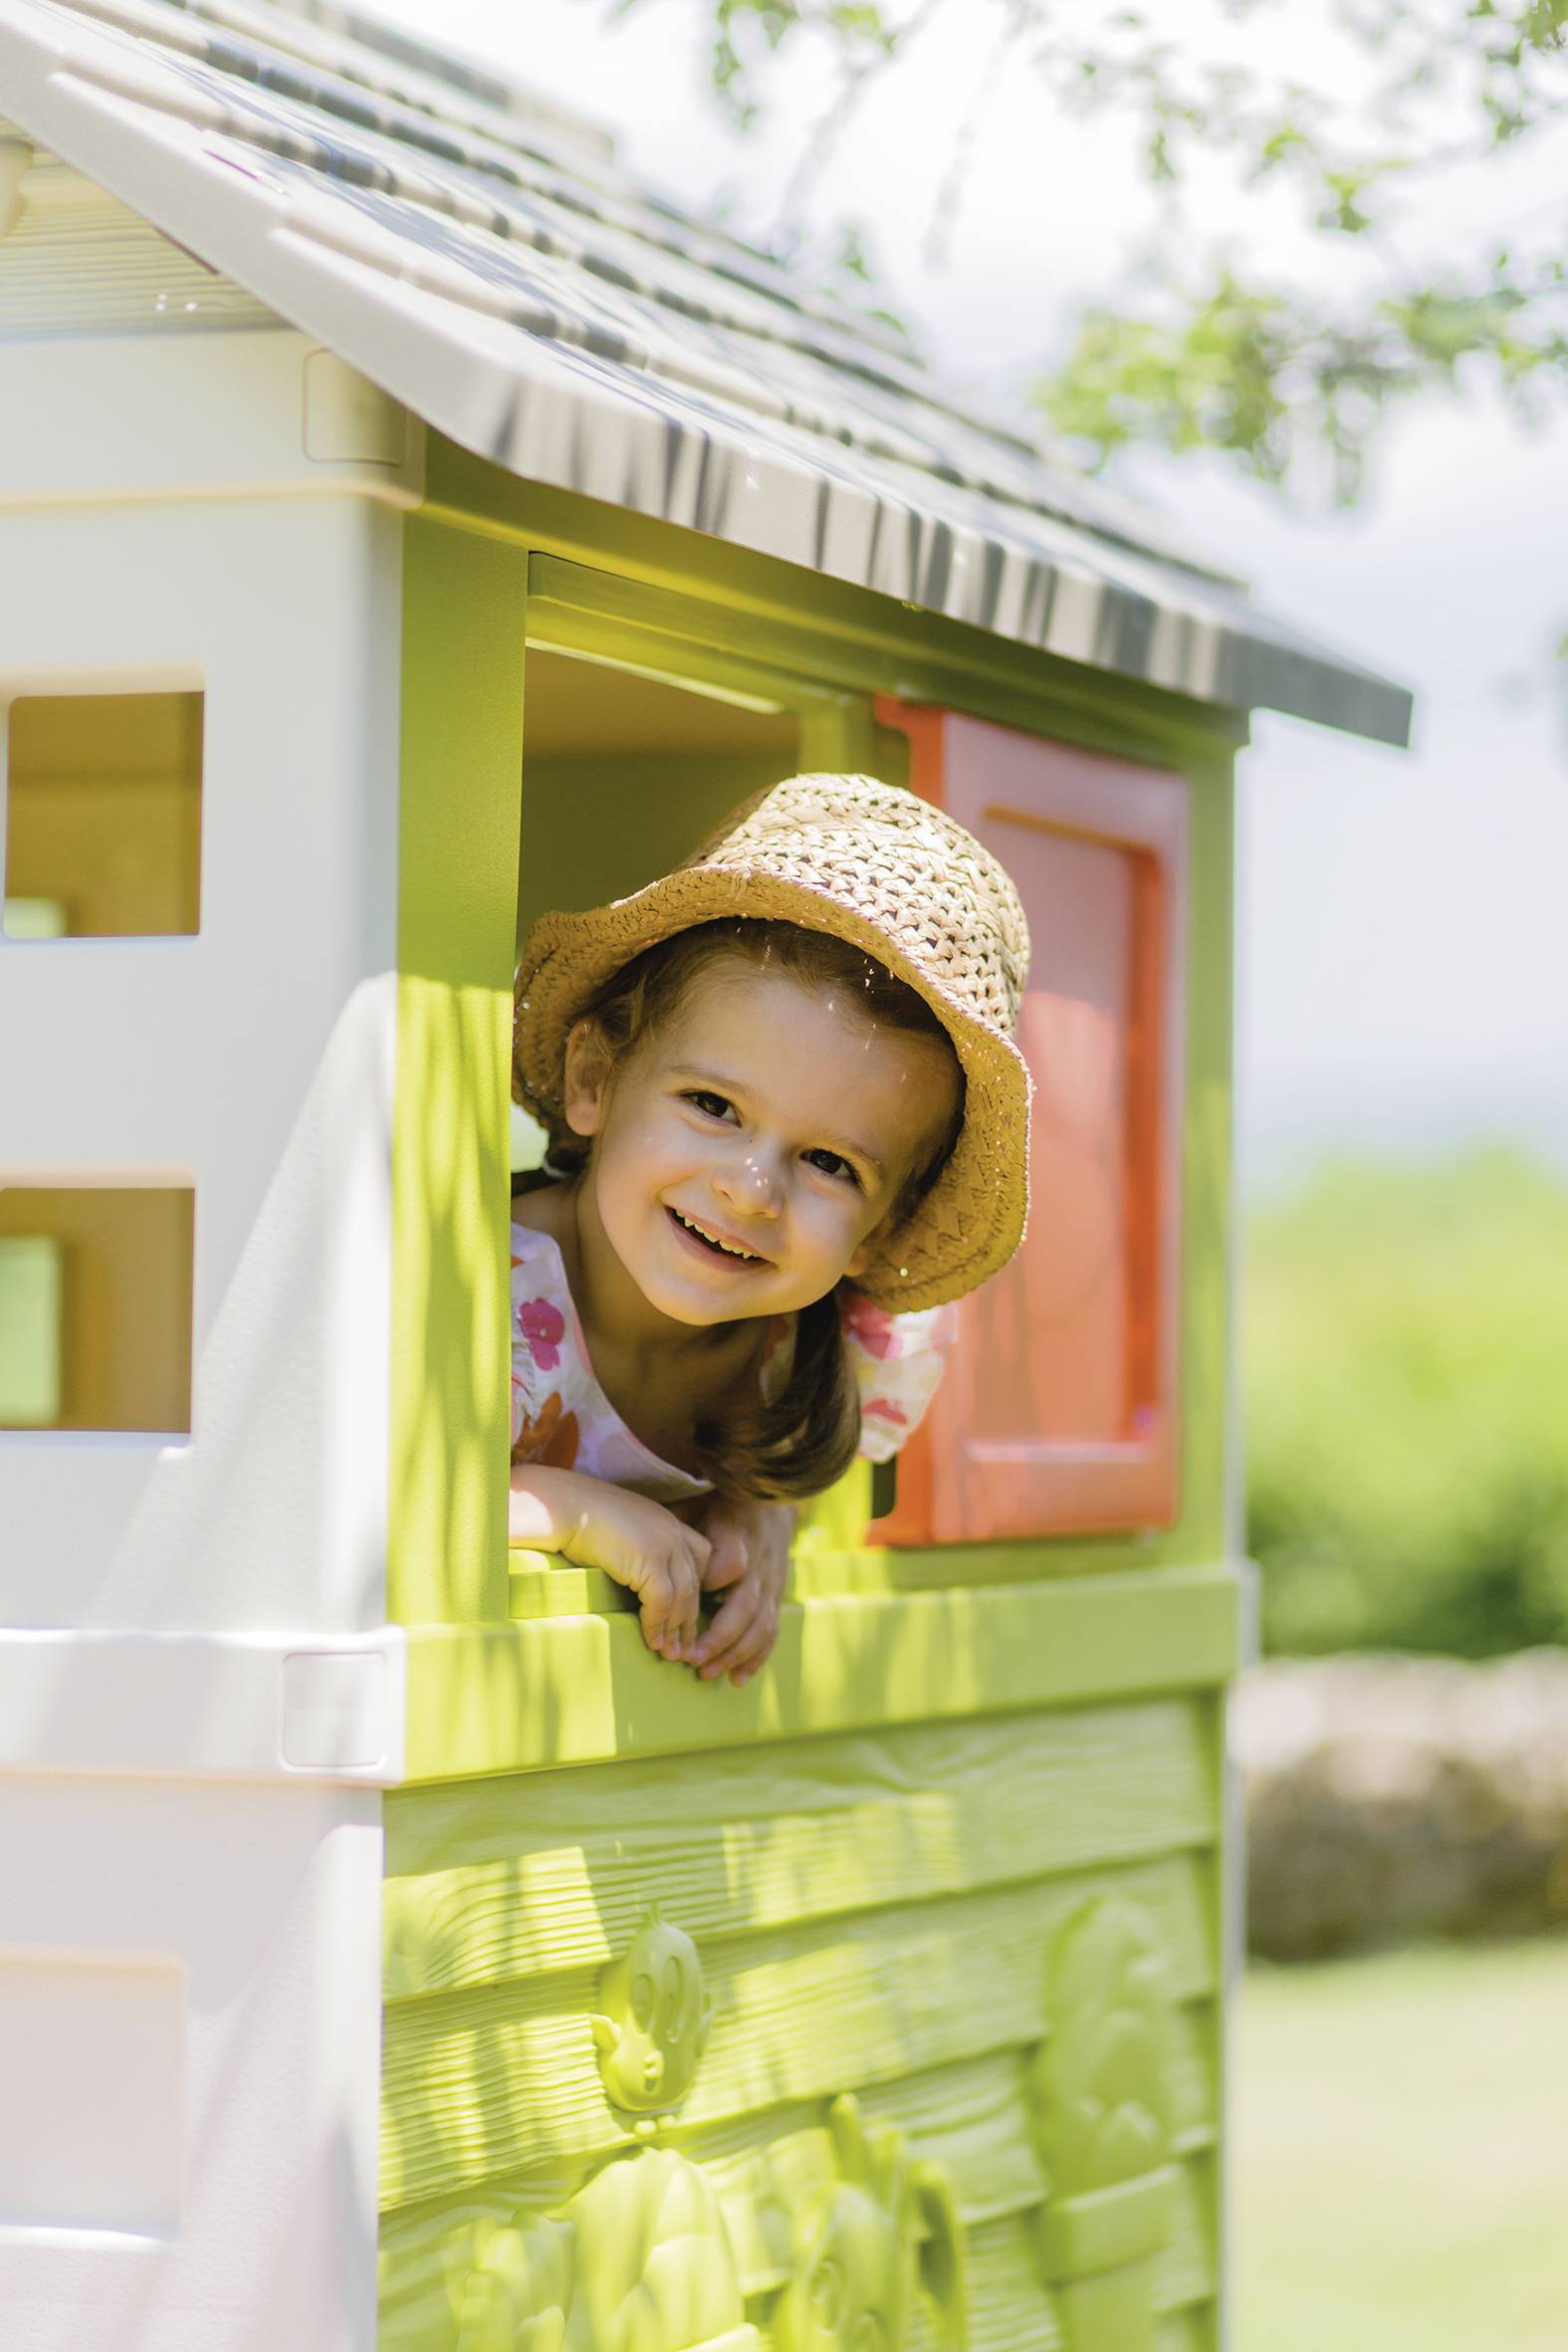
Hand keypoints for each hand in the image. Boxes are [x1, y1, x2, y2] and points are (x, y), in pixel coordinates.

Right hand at [509, 1467, 710, 1662]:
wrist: (562, 1507)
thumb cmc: (580, 1519)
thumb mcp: (622, 1531)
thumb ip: (638, 1550)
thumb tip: (637, 1580)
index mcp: (668, 1521)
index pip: (700, 1556)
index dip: (695, 1588)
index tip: (685, 1614)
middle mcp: (673, 1531)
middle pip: (693, 1582)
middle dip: (689, 1619)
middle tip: (684, 1648)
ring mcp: (664, 1544)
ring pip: (682, 1596)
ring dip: (675, 1629)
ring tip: (670, 1654)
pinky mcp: (649, 1559)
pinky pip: (661, 1601)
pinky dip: (657, 1625)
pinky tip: (653, 1642)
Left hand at [688, 1495, 794, 1686]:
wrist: (770, 1502)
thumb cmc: (719, 1506)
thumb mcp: (696, 1505)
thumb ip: (674, 1525)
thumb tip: (634, 1537)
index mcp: (735, 1538)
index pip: (727, 1564)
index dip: (709, 1583)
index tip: (683, 1600)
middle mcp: (757, 1564)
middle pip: (744, 1606)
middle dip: (718, 1637)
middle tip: (690, 1660)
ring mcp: (770, 1584)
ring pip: (759, 1625)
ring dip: (734, 1654)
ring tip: (705, 1674)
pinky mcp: (776, 1597)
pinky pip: (771, 1632)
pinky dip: (756, 1659)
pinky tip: (737, 1680)